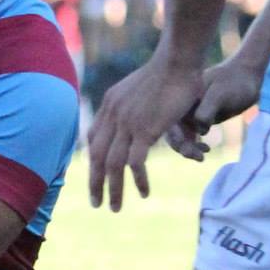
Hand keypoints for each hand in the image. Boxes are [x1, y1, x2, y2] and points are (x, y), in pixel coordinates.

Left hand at [87, 51, 203, 210]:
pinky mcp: (144, 130)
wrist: (177, 61)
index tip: (95, 175)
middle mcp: (112, 116)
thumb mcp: (139, 87)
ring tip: (114, 207)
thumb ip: (131, 103)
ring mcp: (126, 124)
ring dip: (113, 189)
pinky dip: (137, 180)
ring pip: (112, 165)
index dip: (93, 159)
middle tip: (95, 203)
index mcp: (109, 105)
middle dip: (94, 182)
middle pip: (96, 157)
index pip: (93, 139)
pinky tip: (143, 193)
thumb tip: (130, 113)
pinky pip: (135, 163)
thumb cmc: (167, 72)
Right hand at [162, 51, 261, 161]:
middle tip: (198, 157)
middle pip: (173, 132)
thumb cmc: (234, 82)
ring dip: (189, 148)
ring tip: (202, 156)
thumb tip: (200, 130)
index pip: (170, 123)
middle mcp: (180, 106)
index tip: (189, 151)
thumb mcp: (220, 94)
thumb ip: (207, 110)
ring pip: (182, 136)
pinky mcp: (198, 117)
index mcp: (179, 98)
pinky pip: (191, 135)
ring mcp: (188, 112)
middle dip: (183, 147)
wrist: (246, 76)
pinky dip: (196, 144)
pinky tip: (207, 149)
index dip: (177, 140)